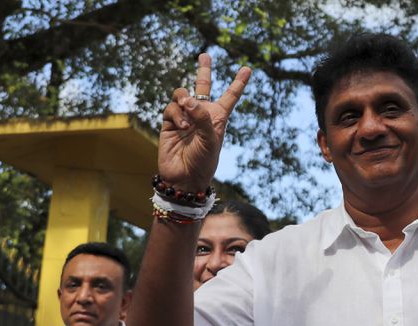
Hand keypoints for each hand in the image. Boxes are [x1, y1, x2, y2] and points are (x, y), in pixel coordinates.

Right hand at [159, 53, 250, 190]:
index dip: (239, 83)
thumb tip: (188, 99)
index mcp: (218, 118)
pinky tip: (182, 127)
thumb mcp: (211, 140)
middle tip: (205, 55)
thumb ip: (202, 118)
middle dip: (204, 70)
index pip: (230, 97)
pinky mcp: (169, 122)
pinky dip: (177, 114)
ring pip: (182, 94)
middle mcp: (201, 115)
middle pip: (203, 86)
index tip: (247, 69)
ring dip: (184, 101)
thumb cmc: (203, 162)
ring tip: (187, 117)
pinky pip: (171, 108)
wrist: (184, 178)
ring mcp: (184, 117)